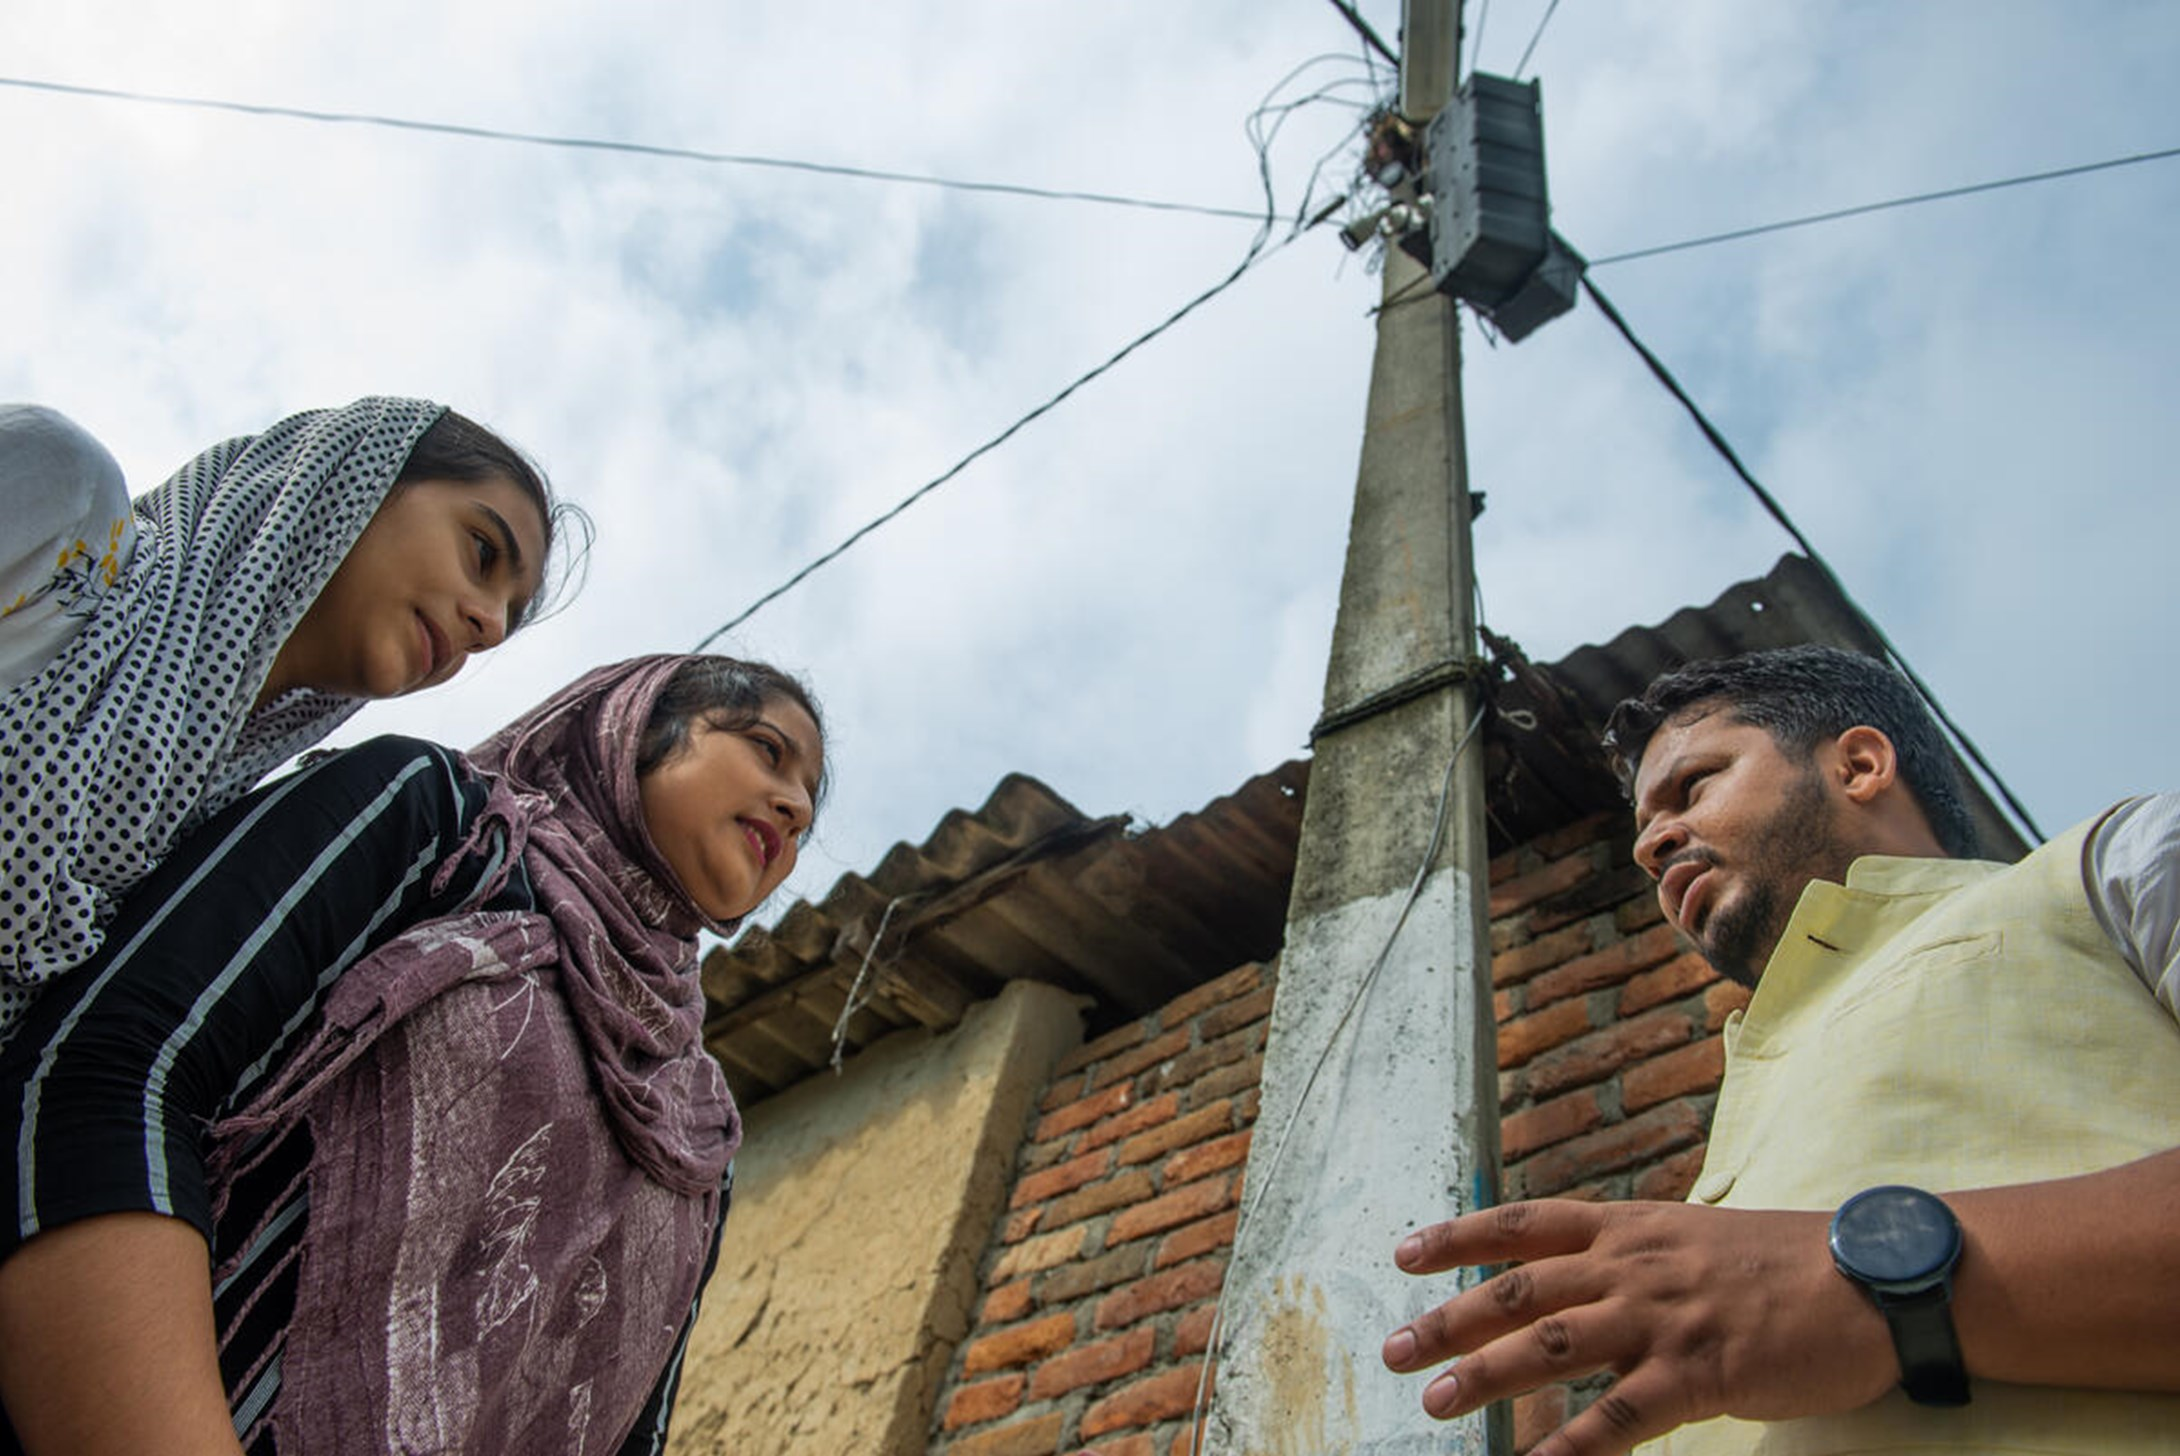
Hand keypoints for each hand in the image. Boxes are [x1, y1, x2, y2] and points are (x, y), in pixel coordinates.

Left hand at [1380, 1198, 1895, 1453]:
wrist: (1875, 1279)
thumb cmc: (1791, 1262)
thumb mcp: (1697, 1236)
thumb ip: (1637, 1252)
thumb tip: (1587, 1272)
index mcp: (1631, 1226)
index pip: (1524, 1223)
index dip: (1459, 1238)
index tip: (1403, 1255)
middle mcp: (1634, 1264)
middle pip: (1519, 1288)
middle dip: (1449, 1319)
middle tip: (1394, 1350)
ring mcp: (1664, 1317)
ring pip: (1551, 1345)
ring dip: (1486, 1376)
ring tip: (1434, 1402)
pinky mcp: (1702, 1374)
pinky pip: (1620, 1415)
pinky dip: (1571, 1445)